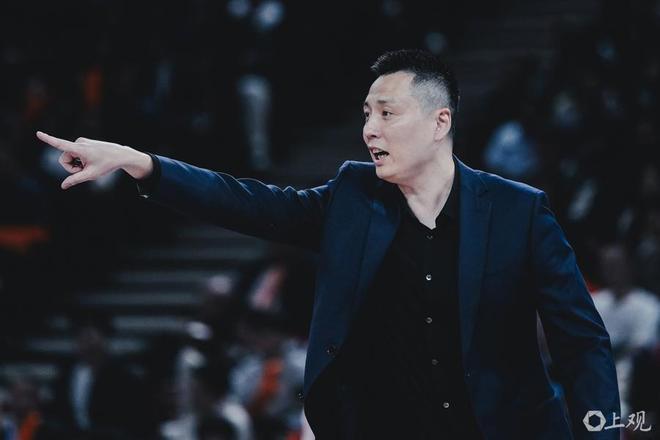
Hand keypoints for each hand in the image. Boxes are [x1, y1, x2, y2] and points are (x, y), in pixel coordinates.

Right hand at [36, 131, 150, 188]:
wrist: (120, 155)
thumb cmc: (107, 164)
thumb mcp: (91, 174)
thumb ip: (76, 179)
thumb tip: (63, 186)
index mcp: (80, 149)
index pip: (60, 144)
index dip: (48, 139)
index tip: (37, 133)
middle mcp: (79, 142)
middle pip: (64, 159)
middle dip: (71, 167)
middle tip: (84, 170)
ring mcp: (81, 141)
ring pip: (69, 157)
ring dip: (76, 164)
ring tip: (90, 164)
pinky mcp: (83, 142)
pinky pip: (75, 154)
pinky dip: (80, 160)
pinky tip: (91, 160)